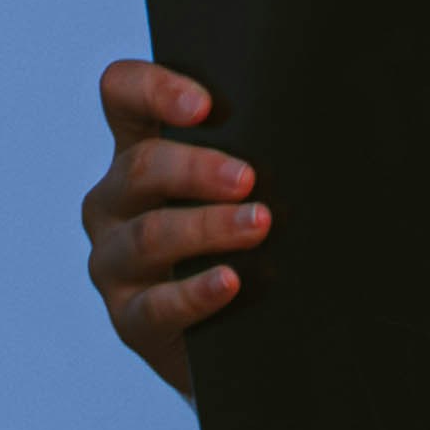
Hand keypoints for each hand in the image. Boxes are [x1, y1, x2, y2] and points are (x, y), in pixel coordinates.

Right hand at [83, 61, 265, 397]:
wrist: (246, 340)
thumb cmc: (252, 249)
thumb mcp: (244, 193)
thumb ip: (253, 153)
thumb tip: (316, 122)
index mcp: (139, 154)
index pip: (123, 95)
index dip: (154, 90)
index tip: (204, 106)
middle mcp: (114, 203)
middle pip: (140, 168)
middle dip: (196, 170)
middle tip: (248, 179)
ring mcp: (113, 263)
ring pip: (148, 235)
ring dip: (206, 227)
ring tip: (259, 226)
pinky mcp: (130, 320)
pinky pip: (157, 305)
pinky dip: (196, 292)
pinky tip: (230, 282)